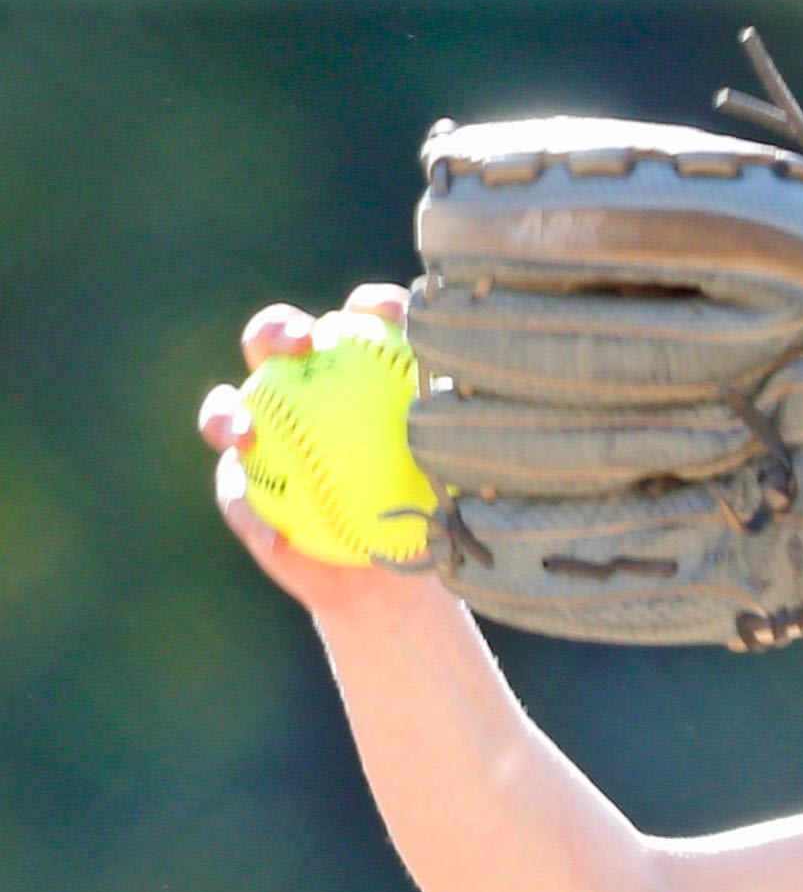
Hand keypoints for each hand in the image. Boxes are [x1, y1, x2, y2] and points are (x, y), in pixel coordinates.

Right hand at [197, 283, 444, 620]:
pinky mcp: (242, 490)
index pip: (361, 325)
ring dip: (228, 414)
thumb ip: (463, 456)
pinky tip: (275, 538)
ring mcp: (263, 438)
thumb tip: (485, 429)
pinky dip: (253, 519)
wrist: (396, 584)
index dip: (372, 306)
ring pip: (229, 409)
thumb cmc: (435, 528)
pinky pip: (237, 501)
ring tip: (247, 435)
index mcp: (356, 376)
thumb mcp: (461, 495)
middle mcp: (300, 394)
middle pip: (274, 342)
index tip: (389, 314)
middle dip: (279, 329)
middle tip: (303, 345)